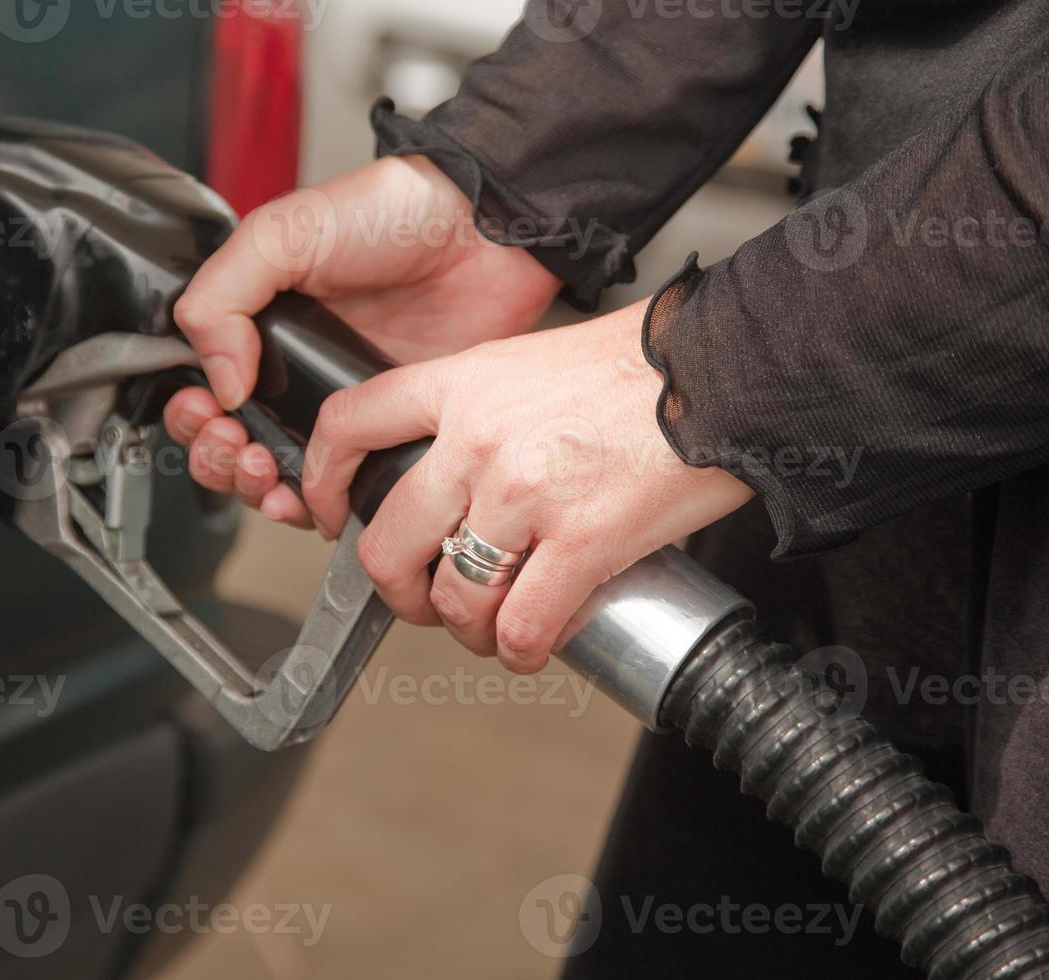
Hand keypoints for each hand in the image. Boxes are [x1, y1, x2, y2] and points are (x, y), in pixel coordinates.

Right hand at [164, 156, 561, 526]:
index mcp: (259, 327)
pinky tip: (310, 493)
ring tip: (265, 469)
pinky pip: (342, 487)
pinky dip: (316, 504)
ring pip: (278, 477)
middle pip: (231, 446)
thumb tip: (216, 379)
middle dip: (217, 458)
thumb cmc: (391, 215)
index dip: (192, 413)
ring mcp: (340, 409)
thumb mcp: (283, 233)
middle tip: (234, 444)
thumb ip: (224, 296)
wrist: (482, 235)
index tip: (203, 410)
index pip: (201, 389)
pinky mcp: (386, 434)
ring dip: (255, 488)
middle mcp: (293, 374)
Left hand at [300, 299, 754, 672]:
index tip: (326, 514)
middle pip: (387, 542)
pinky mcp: (584, 541)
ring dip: (466, 628)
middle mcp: (479, 439)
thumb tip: (448, 478)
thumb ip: (477, 412)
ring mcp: (527, 493)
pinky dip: (520, 651)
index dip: (319, 481)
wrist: (729, 368)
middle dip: (398, 590)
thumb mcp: (530, 362)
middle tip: (423, 599)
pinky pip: (521, 627)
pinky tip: (533, 644)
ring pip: (453, 597)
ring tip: (491, 624)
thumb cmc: (641, 366)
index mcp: (461, 383)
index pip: (348, 425)